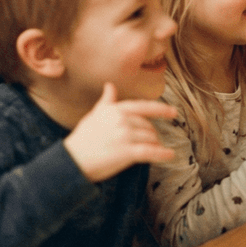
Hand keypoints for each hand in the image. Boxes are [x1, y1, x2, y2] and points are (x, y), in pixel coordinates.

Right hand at [63, 82, 177, 181]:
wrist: (71, 160)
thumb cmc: (82, 138)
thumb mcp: (94, 115)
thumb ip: (106, 101)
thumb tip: (110, 85)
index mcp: (116, 110)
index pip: (144, 106)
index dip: (161, 109)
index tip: (173, 112)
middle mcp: (122, 120)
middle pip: (148, 126)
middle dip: (152, 134)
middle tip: (151, 142)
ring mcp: (125, 136)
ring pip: (150, 139)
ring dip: (155, 145)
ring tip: (155, 150)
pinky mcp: (126, 152)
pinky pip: (150, 152)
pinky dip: (162, 154)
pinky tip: (169, 156)